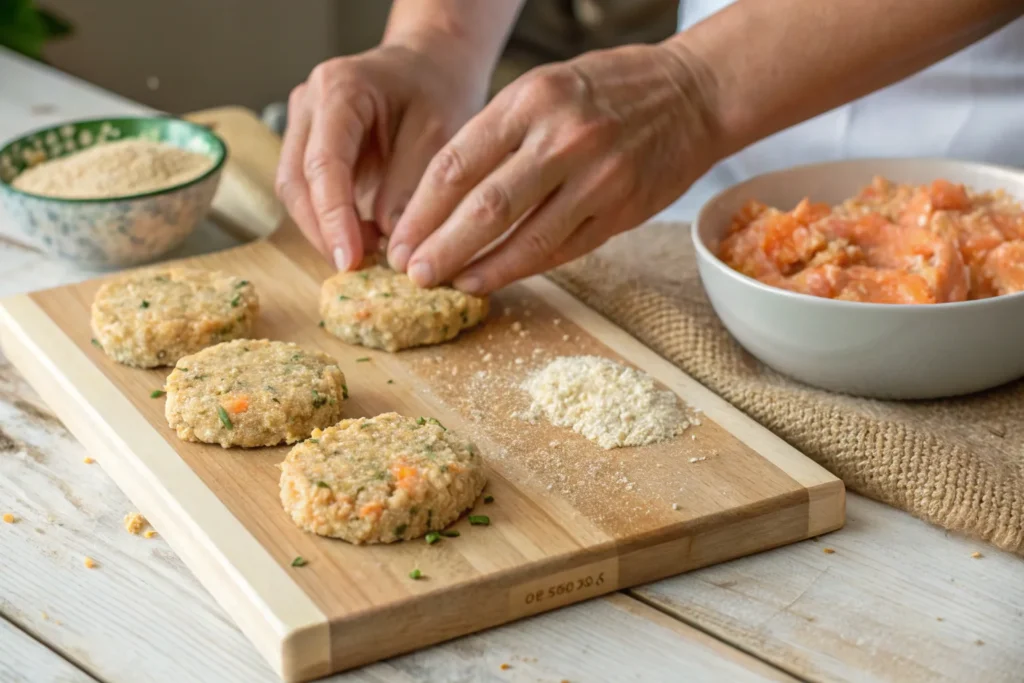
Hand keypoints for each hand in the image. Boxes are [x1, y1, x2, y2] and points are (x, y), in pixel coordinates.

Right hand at [275, 40, 486, 269]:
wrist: (429, 67)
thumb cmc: (437, 91)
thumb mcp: (439, 135)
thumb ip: (410, 186)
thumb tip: (389, 242)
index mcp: (339, 88)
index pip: (324, 164)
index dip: (333, 218)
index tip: (348, 260)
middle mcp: (309, 104)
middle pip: (297, 182)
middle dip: (323, 231)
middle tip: (358, 268)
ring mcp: (303, 125)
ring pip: (296, 192)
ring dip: (325, 230)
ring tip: (368, 256)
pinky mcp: (308, 148)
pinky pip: (310, 193)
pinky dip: (331, 222)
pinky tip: (363, 241)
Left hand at [387, 43, 720, 293]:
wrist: (693, 94)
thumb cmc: (608, 89)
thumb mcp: (544, 86)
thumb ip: (498, 133)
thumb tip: (442, 194)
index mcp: (531, 99)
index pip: (458, 164)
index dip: (421, 210)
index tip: (399, 238)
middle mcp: (562, 138)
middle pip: (484, 207)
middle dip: (440, 247)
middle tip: (412, 273)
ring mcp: (596, 178)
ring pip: (523, 238)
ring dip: (478, 267)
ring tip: (447, 283)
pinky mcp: (621, 211)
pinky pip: (559, 250)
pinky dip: (520, 269)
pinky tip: (491, 279)